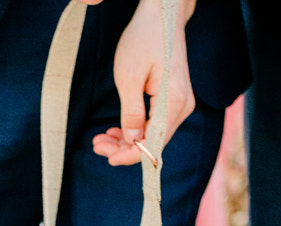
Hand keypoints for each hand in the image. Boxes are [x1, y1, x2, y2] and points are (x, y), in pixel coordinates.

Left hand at [86, 0, 195, 166]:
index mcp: (173, 102)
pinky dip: (136, 127)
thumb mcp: (129, 76)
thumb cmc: (143, 39)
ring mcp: (181, 103)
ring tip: (102, 138)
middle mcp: (182, 106)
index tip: (106, 156)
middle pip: (153, 141)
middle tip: (97, 144)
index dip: (129, 155)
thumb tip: (132, 141)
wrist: (161, 15)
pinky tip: (117, 129)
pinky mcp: (175, 98)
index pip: (152, 143)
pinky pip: (156, 122)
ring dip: (128, 139)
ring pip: (153, 133)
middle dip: (124, 148)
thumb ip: (131, 112)